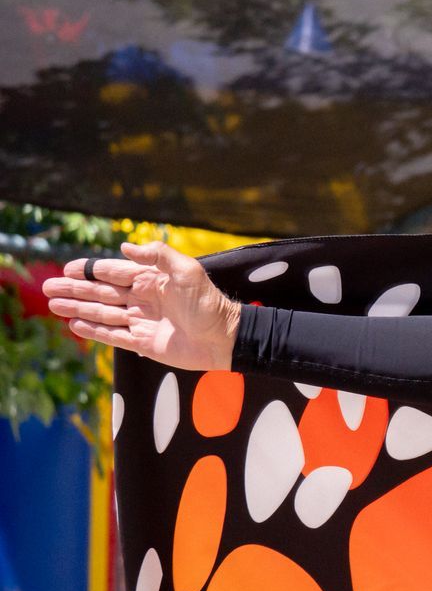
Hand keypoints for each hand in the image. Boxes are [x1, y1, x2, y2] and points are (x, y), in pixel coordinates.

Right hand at [41, 241, 243, 370]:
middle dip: (75, 289)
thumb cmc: (209, 303)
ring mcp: (141, 321)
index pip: (114, 273)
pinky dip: (93, 330)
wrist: (225, 338)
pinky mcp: (142, 343)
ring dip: (78, 308)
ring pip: (102, 313)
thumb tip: (125, 247)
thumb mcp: (187, 271)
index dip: (90, 270)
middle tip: (48, 287)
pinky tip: (74, 324)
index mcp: (151, 280)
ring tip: (53, 304)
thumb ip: (158, 256)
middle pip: (101, 293)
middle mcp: (143, 299)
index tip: (67, 269)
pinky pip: (112, 335)